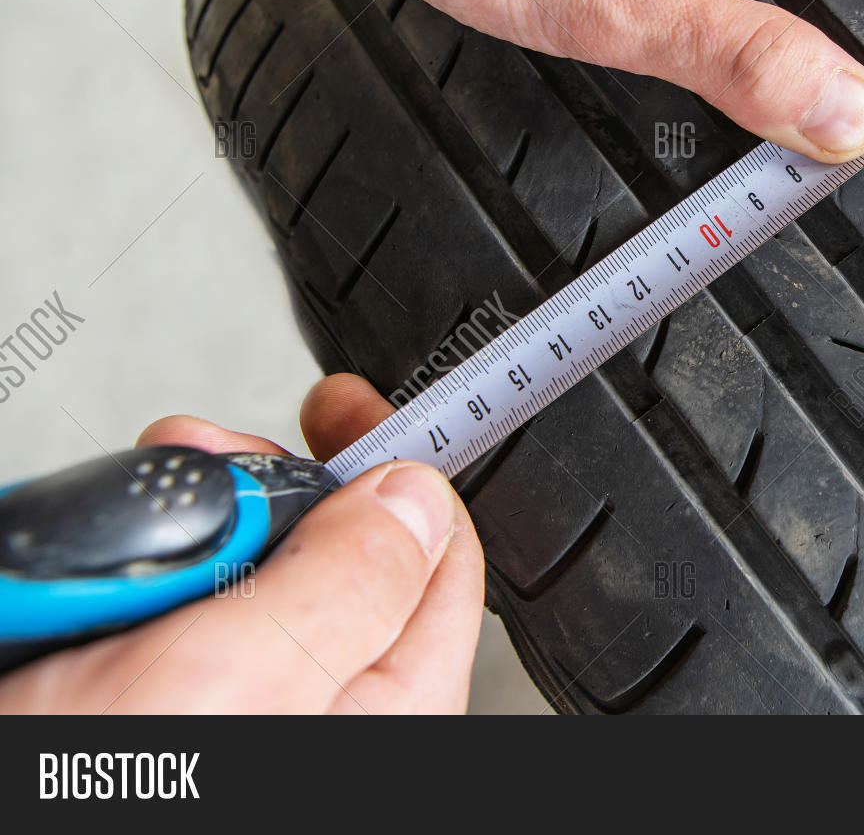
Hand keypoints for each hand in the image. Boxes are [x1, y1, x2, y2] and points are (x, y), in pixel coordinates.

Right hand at [0, 375, 482, 713]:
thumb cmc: (89, 808)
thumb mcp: (229, 684)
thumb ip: (344, 587)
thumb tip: (414, 498)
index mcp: (384, 711)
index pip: (436, 555)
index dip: (393, 463)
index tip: (335, 405)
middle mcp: (325, 713)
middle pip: (339, 551)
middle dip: (266, 489)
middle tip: (197, 464)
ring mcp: (241, 710)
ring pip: (247, 573)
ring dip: (188, 532)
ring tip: (116, 552)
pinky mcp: (163, 705)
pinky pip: (177, 613)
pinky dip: (137, 578)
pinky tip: (91, 586)